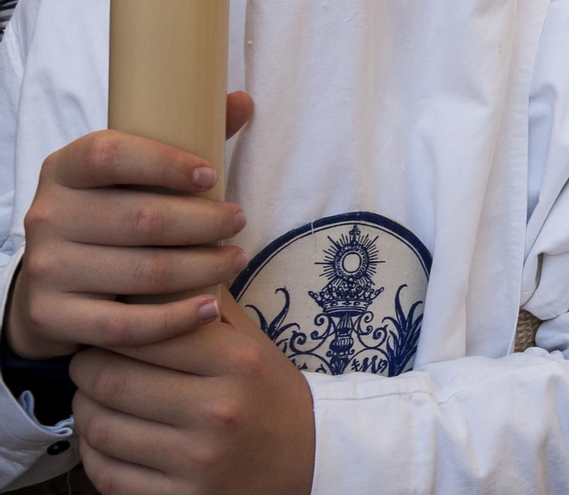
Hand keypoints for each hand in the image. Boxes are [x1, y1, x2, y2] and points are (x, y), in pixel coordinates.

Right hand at [6, 94, 254, 360]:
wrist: (53, 285)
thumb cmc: (112, 215)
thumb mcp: (134, 174)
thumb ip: (186, 135)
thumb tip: (242, 101)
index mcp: (64, 169)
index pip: (109, 154)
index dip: (164, 163)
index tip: (211, 176)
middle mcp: (47, 215)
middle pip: (141, 218)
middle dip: (204, 222)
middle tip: (240, 223)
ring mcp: (46, 269)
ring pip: (143, 272)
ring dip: (203, 268)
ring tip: (236, 260)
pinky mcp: (54, 316)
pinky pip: (124, 325)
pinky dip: (175, 320)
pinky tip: (209, 308)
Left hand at [71, 292, 314, 494]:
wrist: (311, 459)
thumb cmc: (271, 394)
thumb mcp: (253, 343)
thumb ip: (208, 306)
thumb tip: (159, 266)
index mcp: (237, 363)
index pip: (146, 333)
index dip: (113, 328)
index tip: (108, 328)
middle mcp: (219, 410)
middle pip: (111, 380)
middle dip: (87, 367)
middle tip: (90, 362)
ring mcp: (198, 461)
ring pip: (101, 428)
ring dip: (85, 410)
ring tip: (95, 399)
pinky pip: (107, 474)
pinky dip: (93, 454)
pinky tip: (106, 438)